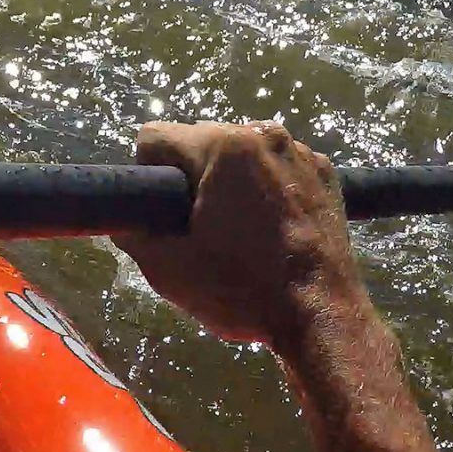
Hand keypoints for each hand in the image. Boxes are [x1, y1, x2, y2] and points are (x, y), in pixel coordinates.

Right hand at [114, 121, 366, 351]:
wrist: (321, 316)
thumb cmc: (242, 291)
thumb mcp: (166, 268)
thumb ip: (131, 231)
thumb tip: (125, 218)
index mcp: (224, 146)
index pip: (155, 136)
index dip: (148, 175)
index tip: (164, 213)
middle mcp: (264, 135)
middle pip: (202, 141)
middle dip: (194, 177)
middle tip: (202, 228)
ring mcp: (302, 151)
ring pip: (243, 154)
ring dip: (232, 182)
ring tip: (241, 233)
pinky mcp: (327, 172)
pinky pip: (279, 168)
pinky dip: (268, 189)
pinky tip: (273, 230)